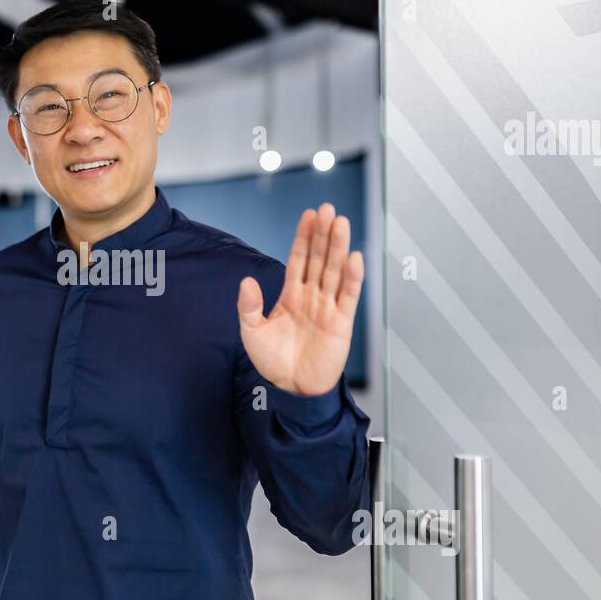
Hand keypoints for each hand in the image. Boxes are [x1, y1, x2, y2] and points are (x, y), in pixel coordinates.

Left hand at [237, 204, 363, 396]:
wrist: (290, 389)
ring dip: (338, 247)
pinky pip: (348, 295)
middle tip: (327, 209)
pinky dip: (352, 277)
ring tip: (340, 222)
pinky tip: (354, 257)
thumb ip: (248, 306)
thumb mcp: (251, 331)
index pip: (299, 259)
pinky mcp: (341, 323)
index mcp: (291, 295)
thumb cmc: (272, 361)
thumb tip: (246, 280)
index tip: (309, 215)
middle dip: (323, 234)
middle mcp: (311, 297)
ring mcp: (327, 307)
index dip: (304, 237)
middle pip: (319, 258)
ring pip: (334, 271)